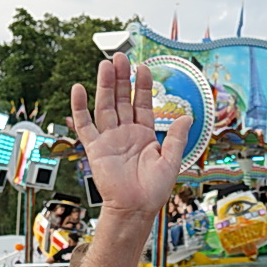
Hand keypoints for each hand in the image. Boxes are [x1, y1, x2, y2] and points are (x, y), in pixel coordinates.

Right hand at [69, 53, 191, 218]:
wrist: (135, 209)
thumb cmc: (153, 191)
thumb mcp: (171, 161)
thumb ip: (177, 137)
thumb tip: (188, 116)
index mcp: (144, 135)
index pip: (142, 103)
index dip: (142, 85)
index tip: (142, 67)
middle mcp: (126, 133)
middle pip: (122, 99)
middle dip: (121, 78)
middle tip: (120, 57)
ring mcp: (109, 139)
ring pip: (105, 106)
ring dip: (105, 86)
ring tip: (105, 65)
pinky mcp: (95, 148)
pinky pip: (85, 125)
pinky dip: (80, 108)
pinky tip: (78, 89)